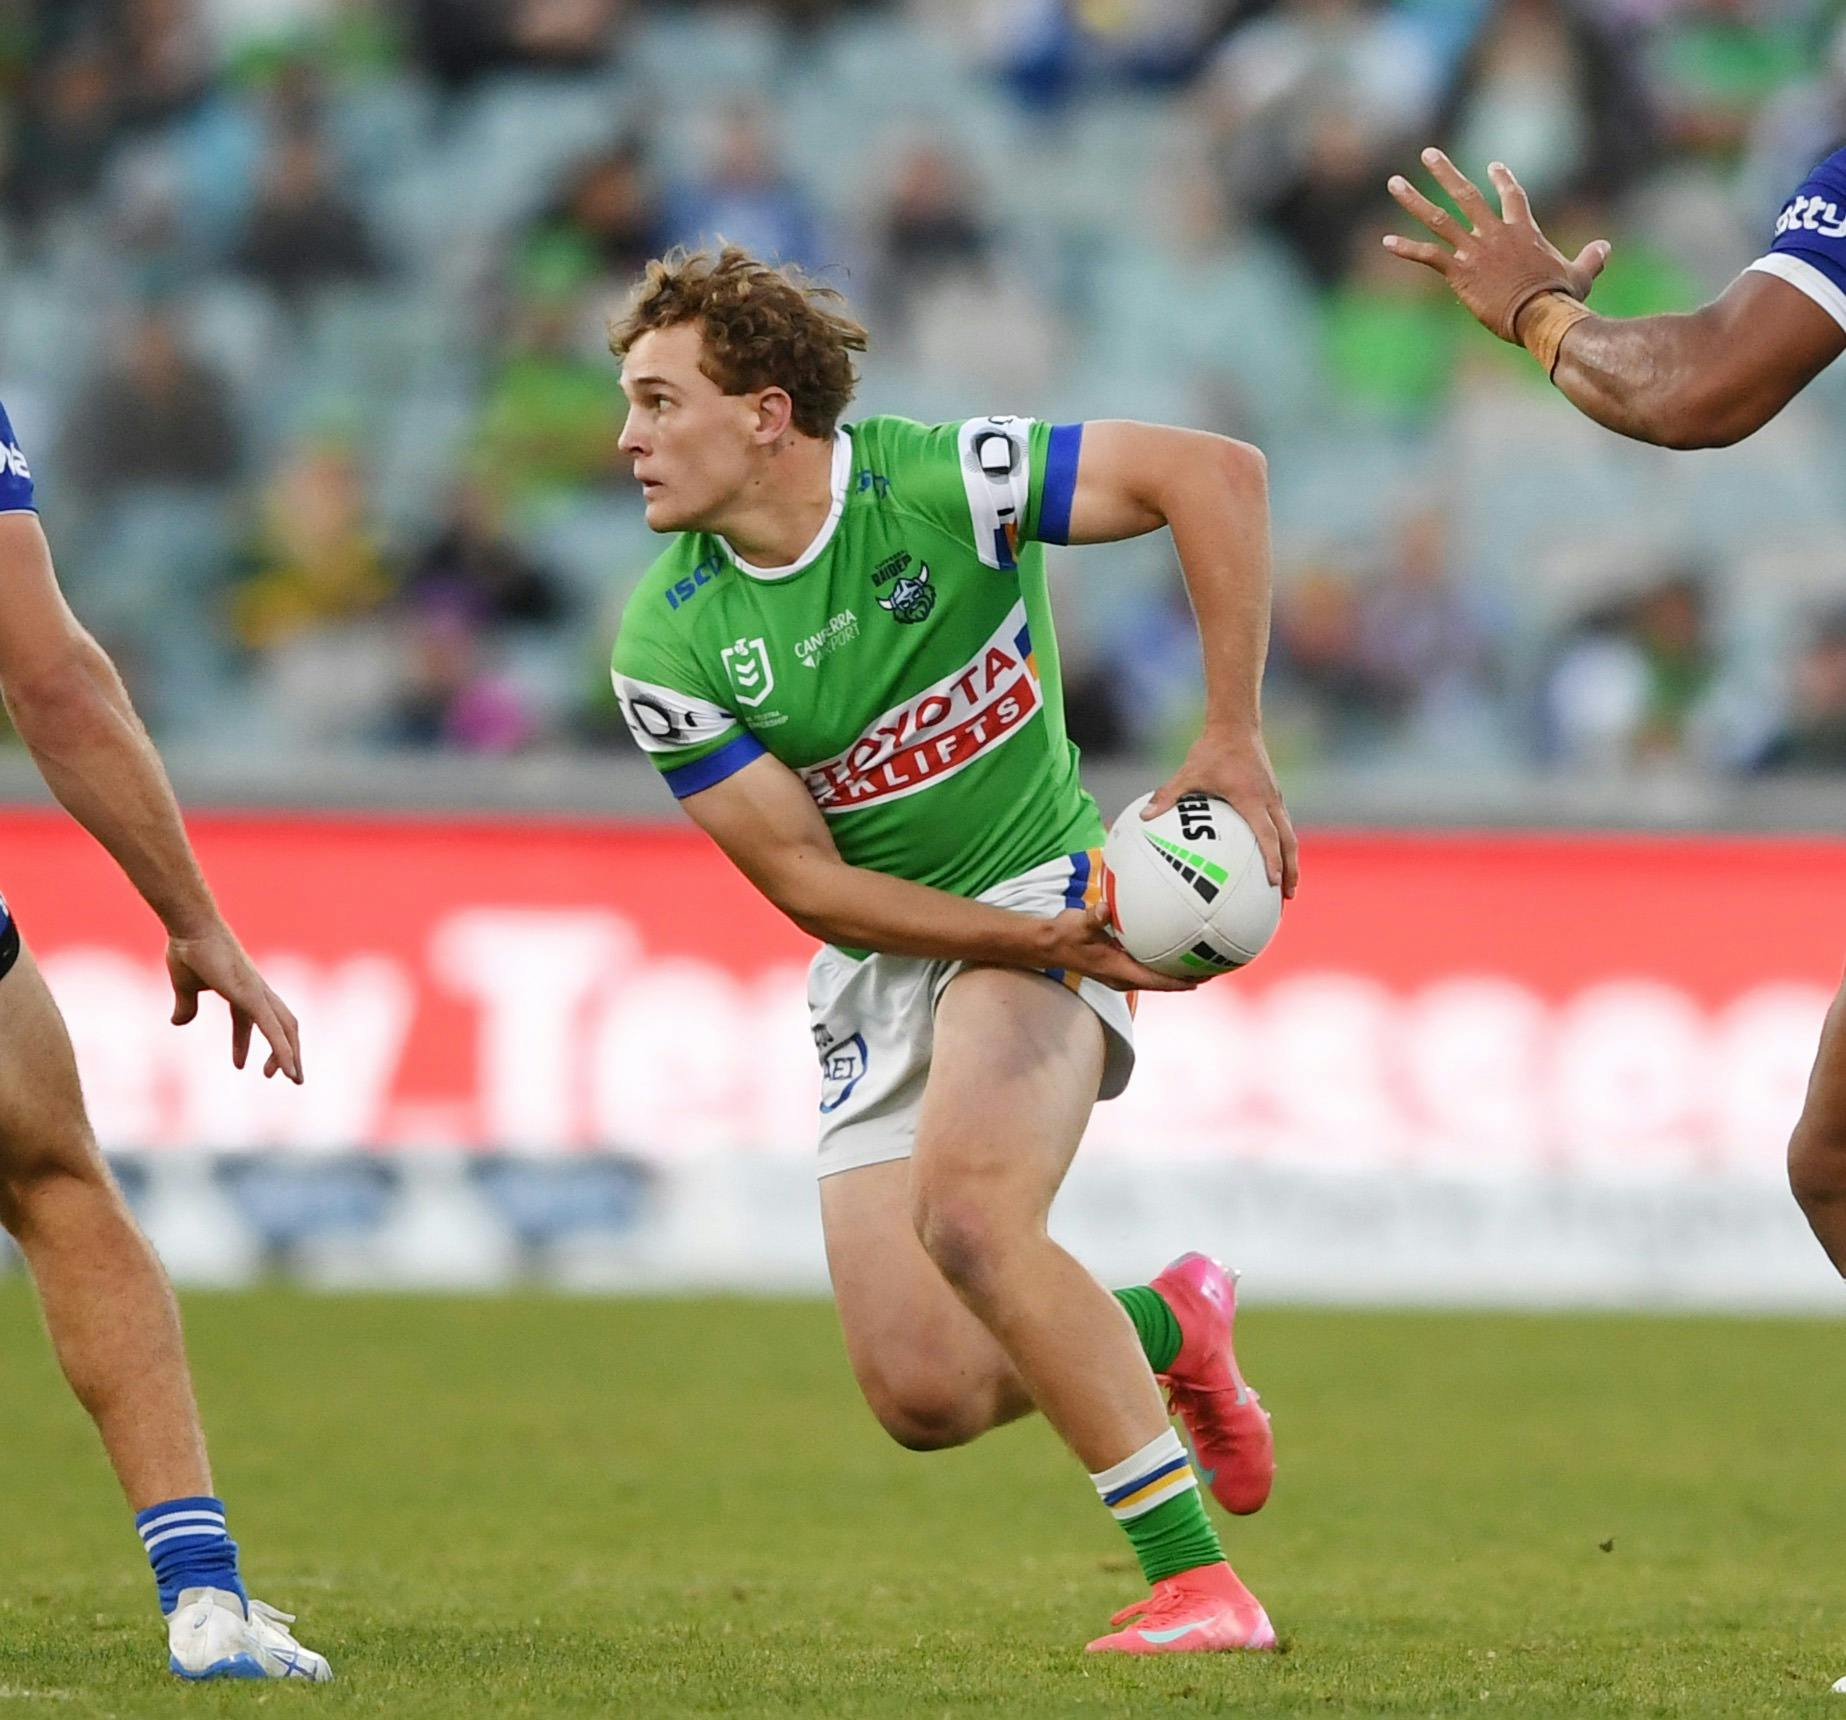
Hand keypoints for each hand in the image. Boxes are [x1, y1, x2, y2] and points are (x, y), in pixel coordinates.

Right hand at [167, 922, 303, 1082]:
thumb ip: (186, 1005)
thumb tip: (178, 1023)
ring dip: (291, 1054)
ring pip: (285, 1028)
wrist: (191, 926)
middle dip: (286, 1051)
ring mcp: (257, 993)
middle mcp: (257, 991)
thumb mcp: (184, 985)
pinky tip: (287, 1066)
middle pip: (282, 1025)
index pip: (252, 1021)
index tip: (240, 1065)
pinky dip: (282, 1048)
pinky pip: (272, 1027)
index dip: (245, 1043)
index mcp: (243, 989)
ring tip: (294, 1077)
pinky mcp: (252, 995)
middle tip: (288, 1076)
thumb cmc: (189, 948)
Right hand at [1042, 905, 1196, 993]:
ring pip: (1153, 978)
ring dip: (1174, 973)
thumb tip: (1105, 907)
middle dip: (1184, 978)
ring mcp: (1118, 974)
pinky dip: (1160, 963)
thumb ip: (1093, 917)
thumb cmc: (1064, 935)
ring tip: (1197, 963)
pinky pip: (1145, 969)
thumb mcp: (1078, 924)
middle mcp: (1120, 976)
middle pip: (1160, 983)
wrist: (1048, 945)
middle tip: (1210, 968)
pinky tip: (1171, 949)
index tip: (1201, 980)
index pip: (1153, 981)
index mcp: (1116, 970)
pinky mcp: (1116, 966)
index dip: (1178, 982)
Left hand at [1143, 726, 1298, 898]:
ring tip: (1287, 883)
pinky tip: (1272, 854)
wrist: (1236, 725)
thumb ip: (1167, 796)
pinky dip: (1282, 842)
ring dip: (1290, 858)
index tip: (1274, 882)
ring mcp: (1274, 797)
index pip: (1267, 836)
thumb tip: (1144, 817)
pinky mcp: (1272, 793)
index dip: (1272, 860)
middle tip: (1288, 896)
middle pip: (1288, 840)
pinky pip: (1281, 823)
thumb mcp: (1188, 773)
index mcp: (1252, 800)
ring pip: (1289, 833)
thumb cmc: (1211, 750)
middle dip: (1291, 869)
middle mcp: (1269, 800)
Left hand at [1383, 149, 1609, 341]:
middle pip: (1465, 194)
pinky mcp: (1459, 272)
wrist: (1542, 313)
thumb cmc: (1562, 298)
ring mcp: (1475, 250)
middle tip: (1427, 153)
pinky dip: (1406, 249)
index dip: (1503, 179)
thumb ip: (1592, 258)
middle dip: (1444, 172)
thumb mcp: (1582, 274)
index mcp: (1522, 230)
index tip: (1492, 165)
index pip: (1512, 196)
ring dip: (1413, 200)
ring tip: (1393, 183)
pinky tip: (1385, 242)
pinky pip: (1427, 256)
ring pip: (1438, 218)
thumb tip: (1606, 248)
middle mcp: (1495, 233)